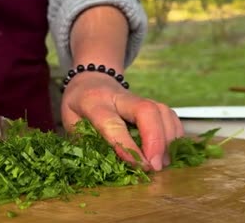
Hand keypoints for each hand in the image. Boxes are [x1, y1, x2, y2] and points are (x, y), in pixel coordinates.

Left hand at [61, 72, 183, 170]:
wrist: (91, 78)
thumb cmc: (79, 103)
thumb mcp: (69, 121)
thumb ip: (84, 140)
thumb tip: (104, 164)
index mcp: (94, 102)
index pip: (112, 123)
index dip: (126, 145)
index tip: (138, 165)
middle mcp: (119, 97)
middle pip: (145, 110)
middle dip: (155, 140)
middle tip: (155, 166)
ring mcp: (138, 97)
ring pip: (162, 111)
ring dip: (168, 140)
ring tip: (162, 163)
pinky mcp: (151, 102)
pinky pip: (170, 114)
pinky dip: (175, 134)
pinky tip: (170, 151)